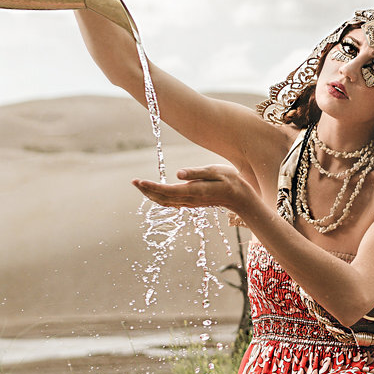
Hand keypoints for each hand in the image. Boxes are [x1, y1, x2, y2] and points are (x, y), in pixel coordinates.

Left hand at [132, 166, 253, 214]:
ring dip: (150, 194)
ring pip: (164, 201)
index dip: (151, 186)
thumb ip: (196, 172)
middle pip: (161, 198)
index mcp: (194, 191)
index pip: (167, 190)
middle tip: (133, 181)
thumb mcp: (215, 171)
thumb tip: (178, 173)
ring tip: (139, 185)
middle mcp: (189, 199)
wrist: (240, 198)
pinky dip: (158, 197)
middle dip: (146, 190)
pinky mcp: (191, 202)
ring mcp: (189, 202)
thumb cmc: (230, 181)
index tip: (138, 181)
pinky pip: (170, 202)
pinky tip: (153, 191)